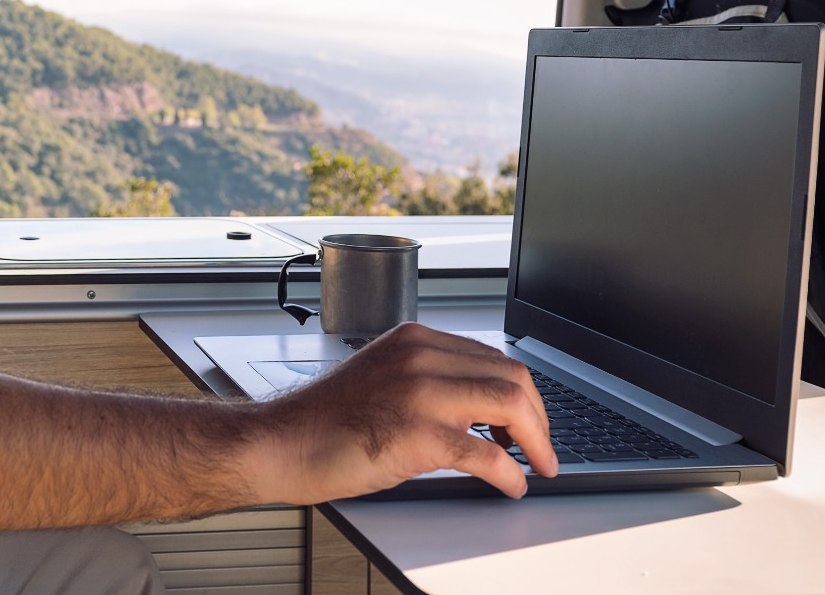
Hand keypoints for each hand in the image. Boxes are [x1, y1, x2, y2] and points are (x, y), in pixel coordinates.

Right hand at [251, 323, 554, 501]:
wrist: (281, 443)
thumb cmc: (326, 421)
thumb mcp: (384, 378)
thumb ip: (430, 381)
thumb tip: (480, 413)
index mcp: (415, 339)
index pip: (492, 357)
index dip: (522, 394)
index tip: (531, 421)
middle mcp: (421, 356)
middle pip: (511, 376)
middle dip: (539, 417)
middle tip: (543, 448)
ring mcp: (420, 392)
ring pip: (508, 404)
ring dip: (536, 440)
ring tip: (539, 465)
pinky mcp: (418, 433)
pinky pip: (485, 453)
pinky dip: (509, 474)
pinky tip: (512, 486)